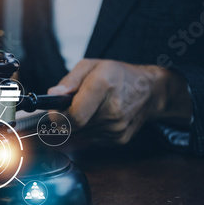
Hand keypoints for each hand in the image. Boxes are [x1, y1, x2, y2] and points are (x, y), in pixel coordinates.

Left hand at [48, 59, 191, 145]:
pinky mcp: (119, 139)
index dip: (58, 114)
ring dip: (77, 124)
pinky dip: (89, 129)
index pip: (73, 115)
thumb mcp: (91, 65)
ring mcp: (117, 128)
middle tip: (70, 106)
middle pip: (73, 126)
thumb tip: (52, 95)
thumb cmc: (118, 75)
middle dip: (65, 118)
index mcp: (103, 86)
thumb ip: (69, 80)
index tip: (55, 108)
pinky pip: (91, 138)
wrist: (150, 91)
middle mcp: (112, 110)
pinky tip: (99, 116)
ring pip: (80, 134)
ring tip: (89, 108)